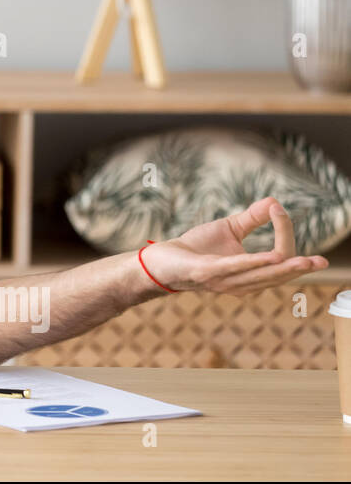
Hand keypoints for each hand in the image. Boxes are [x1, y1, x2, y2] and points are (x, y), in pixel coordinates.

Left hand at [139, 196, 327, 294]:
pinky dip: (253, 262)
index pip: (279, 258)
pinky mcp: (207, 273)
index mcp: (250, 274)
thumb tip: (276, 201)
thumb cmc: (196, 248)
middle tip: (322, 262)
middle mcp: (241, 282)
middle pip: (277, 274)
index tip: (279, 210)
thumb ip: (253, 218)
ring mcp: (224, 280)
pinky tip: (270, 257)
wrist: (161, 259)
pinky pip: (235, 269)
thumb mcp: (229, 229)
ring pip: (261, 276)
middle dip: (299, 268)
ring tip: (305, 261)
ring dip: (284, 268)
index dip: (284, 234)